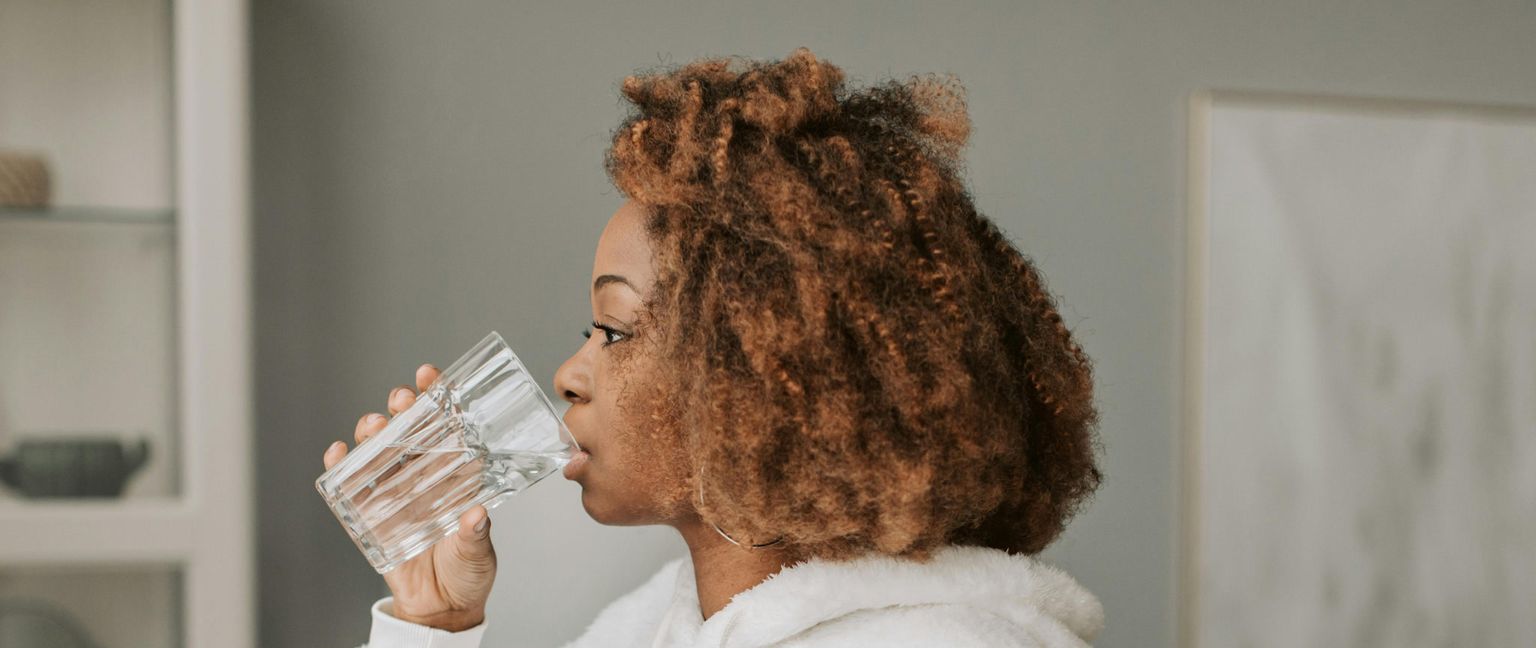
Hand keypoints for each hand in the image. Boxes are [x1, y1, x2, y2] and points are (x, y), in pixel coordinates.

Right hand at [323, 363, 496, 631]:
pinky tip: (338, 453)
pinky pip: (349, 486)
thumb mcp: (476, 551)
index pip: (445, 426)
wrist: (441, 608)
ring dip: (372, 433)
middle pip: (407, 430)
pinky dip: (340, 466)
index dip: (436, 396)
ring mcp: (393, 492)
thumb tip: (476, 515)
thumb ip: (474, 534)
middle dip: (401, 407)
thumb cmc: (468, 572)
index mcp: (454, 475)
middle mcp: (422, 476)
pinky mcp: (369, 514)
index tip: (429, 375)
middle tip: (401, 399)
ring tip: (373, 426)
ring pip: (377, 450)